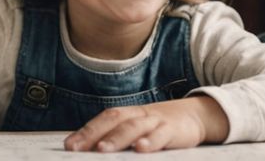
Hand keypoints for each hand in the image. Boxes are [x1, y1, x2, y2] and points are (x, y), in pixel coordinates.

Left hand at [64, 96, 229, 152]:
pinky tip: (141, 149)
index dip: (86, 131)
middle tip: (77, 149)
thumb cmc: (160, 126)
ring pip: (135, 127)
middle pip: (114, 120)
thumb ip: (118, 137)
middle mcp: (140, 115)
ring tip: (103, 150)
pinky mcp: (174, 130)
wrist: (196, 115)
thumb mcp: (139, 128)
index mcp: (128, 114)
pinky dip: (151, 141)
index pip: (103, 119)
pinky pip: (161, 135)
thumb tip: (90, 150)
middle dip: (94, 134)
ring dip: (118, 138)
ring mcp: (156, 122)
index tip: (69, 146)